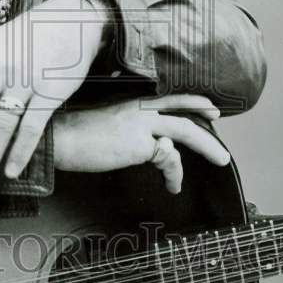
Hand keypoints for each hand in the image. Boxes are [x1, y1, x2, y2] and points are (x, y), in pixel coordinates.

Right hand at [53, 94, 228, 192]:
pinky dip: (175, 174)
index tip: (208, 105)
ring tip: (221, 159)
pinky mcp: (140, 144)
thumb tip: (151, 145)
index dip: (191, 100)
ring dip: (207, 146)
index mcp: (132, 102)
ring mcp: (141, 124)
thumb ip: (131, 129)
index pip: (168, 97)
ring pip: (185, 130)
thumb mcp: (109, 124)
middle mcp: (140, 108)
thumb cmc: (77, 136)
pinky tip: (173, 186)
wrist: (61, 139)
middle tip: (220, 120)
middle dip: (205, 117)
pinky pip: (169, 159)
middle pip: (183, 110)